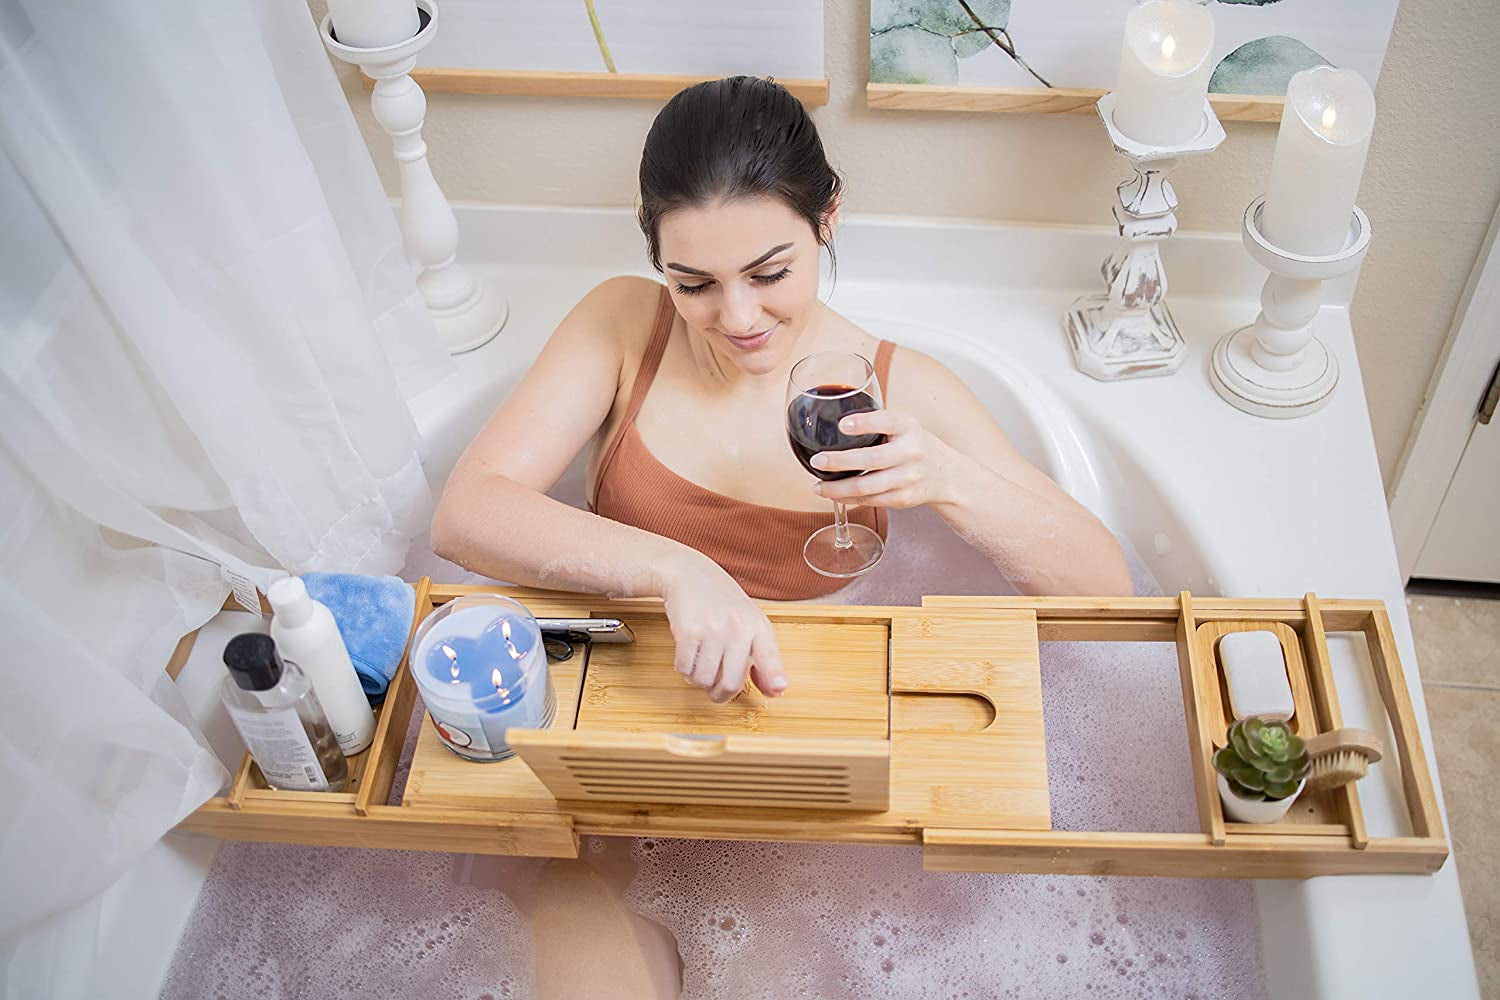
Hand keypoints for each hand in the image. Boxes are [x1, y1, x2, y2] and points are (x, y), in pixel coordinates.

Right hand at [660, 558, 787, 702]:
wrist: (691, 575)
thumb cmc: (723, 604)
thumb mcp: (751, 623)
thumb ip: (764, 657)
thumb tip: (774, 691)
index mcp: (758, 627)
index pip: (769, 656)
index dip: (774, 675)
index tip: (779, 688)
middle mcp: (738, 628)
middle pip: (730, 683)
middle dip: (719, 694)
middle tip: (714, 691)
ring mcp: (712, 629)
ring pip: (703, 680)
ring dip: (698, 680)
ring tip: (700, 664)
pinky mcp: (688, 631)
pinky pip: (684, 668)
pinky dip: (684, 669)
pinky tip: (688, 655)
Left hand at [810, 408, 962, 509]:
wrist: (946, 475)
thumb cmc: (914, 445)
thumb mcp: (904, 425)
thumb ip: (876, 422)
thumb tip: (832, 422)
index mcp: (908, 427)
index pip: (887, 421)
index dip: (864, 423)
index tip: (842, 424)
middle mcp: (911, 452)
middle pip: (872, 459)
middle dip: (839, 462)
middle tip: (818, 460)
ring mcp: (908, 478)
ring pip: (867, 487)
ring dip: (837, 488)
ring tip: (817, 486)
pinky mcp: (902, 498)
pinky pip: (870, 501)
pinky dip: (847, 499)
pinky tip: (833, 494)